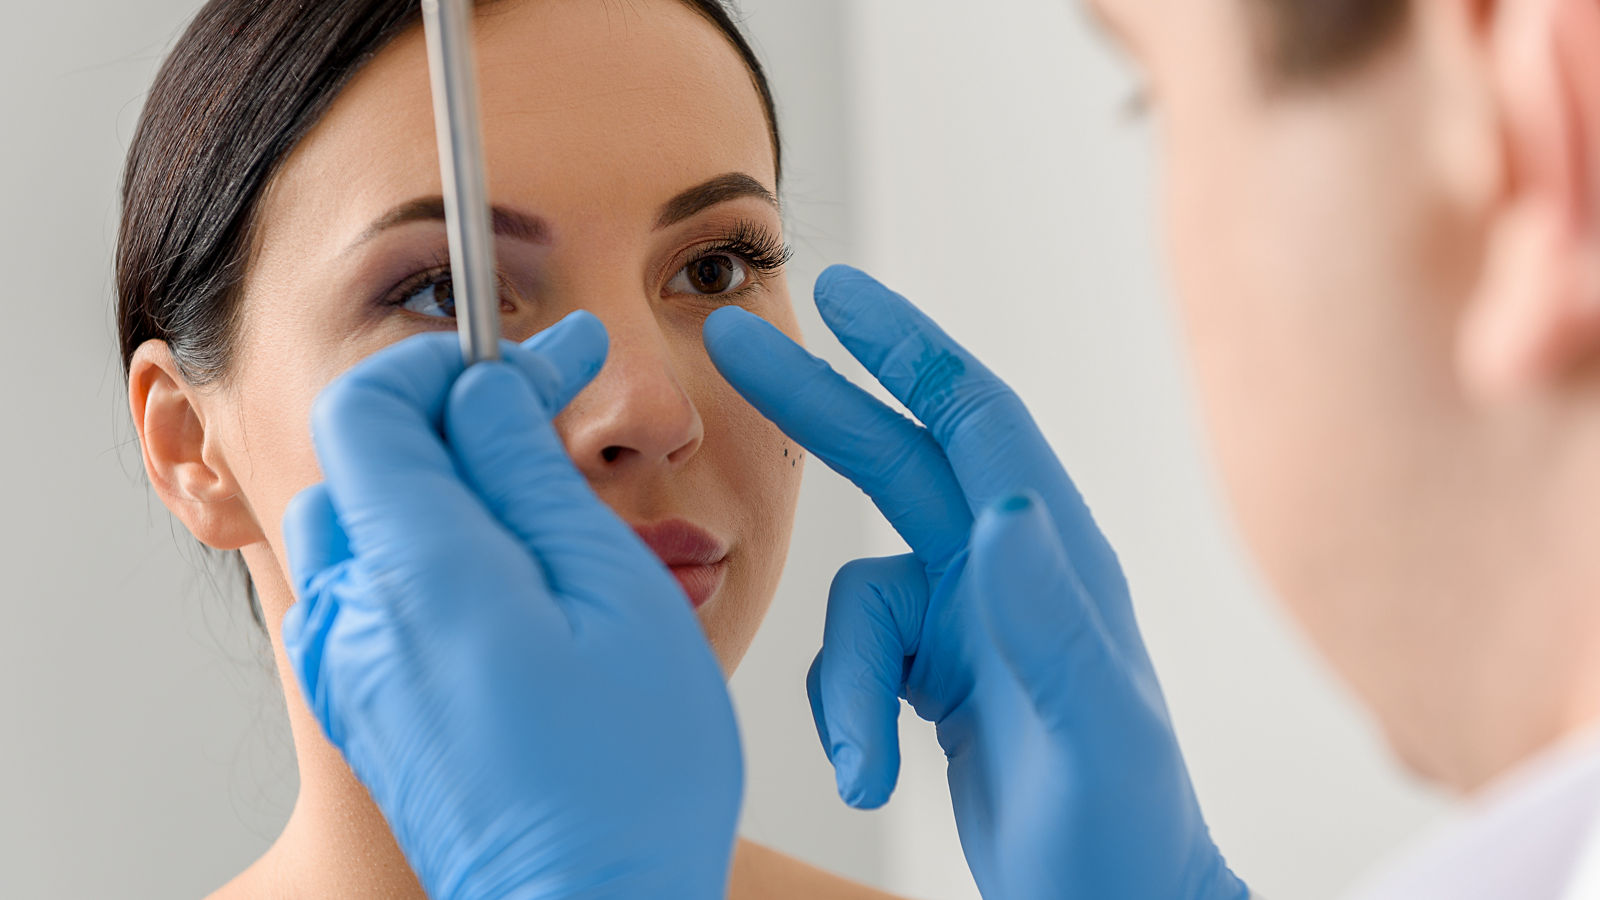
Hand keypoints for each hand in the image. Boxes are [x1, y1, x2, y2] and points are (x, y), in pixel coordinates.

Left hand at [281, 313, 741, 899]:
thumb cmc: (629, 777)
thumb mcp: (612, 593)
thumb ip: (534, 472)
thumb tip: (488, 387)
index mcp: (419, 573)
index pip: (373, 404)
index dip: (452, 360)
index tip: (540, 358)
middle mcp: (358, 614)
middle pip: (364, 455)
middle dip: (455, 411)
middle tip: (554, 416)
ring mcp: (350, 665)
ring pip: (365, 516)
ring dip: (444, 478)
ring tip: (542, 499)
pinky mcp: (364, 703)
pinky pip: (370, 584)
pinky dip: (428, 543)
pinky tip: (510, 574)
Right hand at [703, 267, 1247, 899]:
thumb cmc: (1122, 827)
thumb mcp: (1090, 725)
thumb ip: (1045, 613)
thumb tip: (1004, 504)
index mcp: (1053, 556)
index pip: (975, 420)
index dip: (908, 349)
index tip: (840, 293)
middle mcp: (1005, 571)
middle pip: (894, 460)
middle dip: (817, 403)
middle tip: (735, 344)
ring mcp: (967, 621)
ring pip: (856, 602)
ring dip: (843, 684)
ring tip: (864, 763)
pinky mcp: (933, 673)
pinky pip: (852, 661)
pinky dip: (843, 714)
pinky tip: (870, 772)